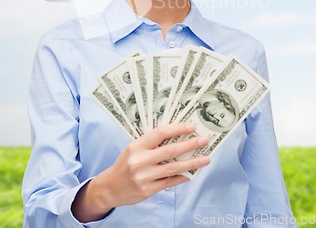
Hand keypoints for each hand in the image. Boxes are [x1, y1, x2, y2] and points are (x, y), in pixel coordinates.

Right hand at [72, 122, 209, 221]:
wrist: (110, 187)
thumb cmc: (125, 164)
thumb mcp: (133, 149)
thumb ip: (151, 144)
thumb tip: (177, 136)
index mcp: (136, 146)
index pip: (160, 133)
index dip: (177, 129)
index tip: (191, 126)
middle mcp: (140, 160)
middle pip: (170, 151)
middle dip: (190, 144)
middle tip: (204, 140)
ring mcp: (144, 177)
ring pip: (173, 168)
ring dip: (192, 163)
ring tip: (205, 158)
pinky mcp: (148, 190)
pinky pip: (170, 182)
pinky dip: (182, 177)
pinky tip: (192, 173)